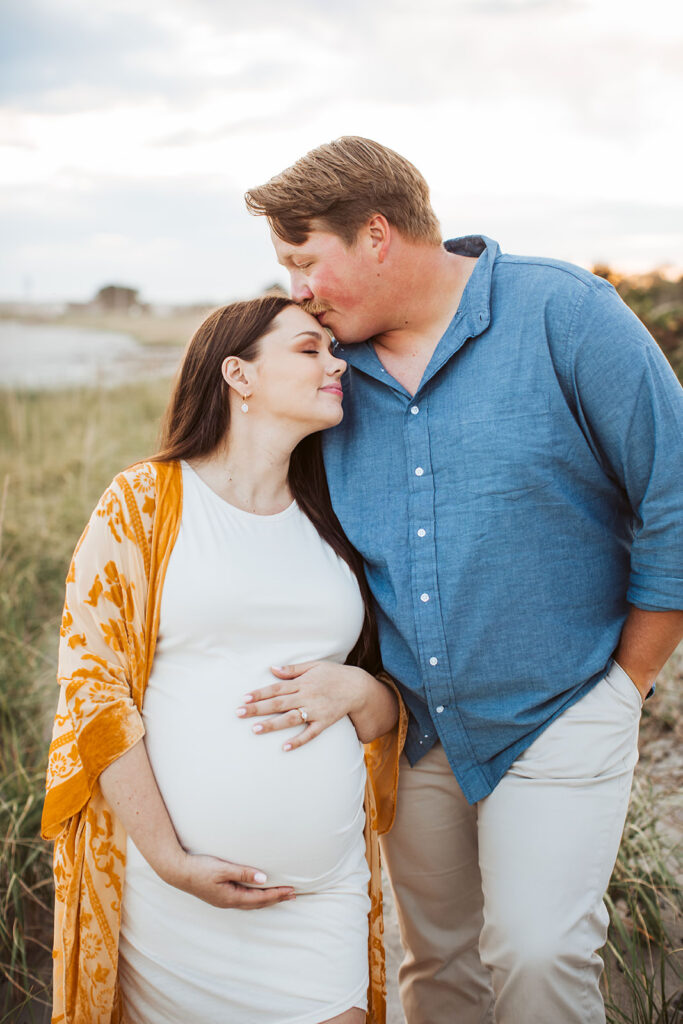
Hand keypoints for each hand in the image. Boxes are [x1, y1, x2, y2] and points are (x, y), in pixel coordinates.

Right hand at [165, 851, 295, 908]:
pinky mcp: (219, 894)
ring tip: (280, 895)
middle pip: (258, 903)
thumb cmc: (199, 868)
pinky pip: (244, 899)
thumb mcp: (222, 868)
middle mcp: (229, 902)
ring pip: (251, 902)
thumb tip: (264, 879)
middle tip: (293, 895)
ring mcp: (223, 899)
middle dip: (276, 898)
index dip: (277, 894)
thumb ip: (243, 873)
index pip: (260, 898)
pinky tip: (257, 893)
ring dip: (267, 899)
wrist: (177, 870)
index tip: (292, 891)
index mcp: (231, 897)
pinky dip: (256, 897)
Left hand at [236, 661, 366, 750]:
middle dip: (258, 709)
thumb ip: (292, 670)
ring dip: (273, 724)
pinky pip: (311, 733)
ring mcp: (315, 711)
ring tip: (255, 729)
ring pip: (291, 719)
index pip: (276, 688)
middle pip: (278, 703)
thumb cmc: (333, 674)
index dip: (259, 693)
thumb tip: (272, 668)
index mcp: (302, 683)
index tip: (244, 698)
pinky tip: (285, 747)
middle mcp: (306, 696)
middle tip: (239, 713)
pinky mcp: (324, 722)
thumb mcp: (314, 666)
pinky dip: (298, 741)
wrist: (358, 687)